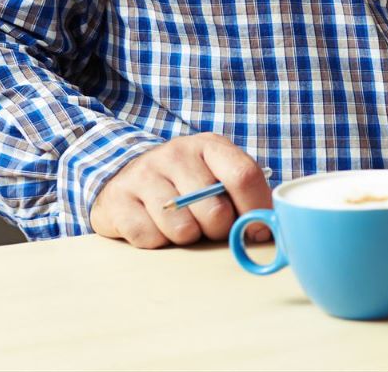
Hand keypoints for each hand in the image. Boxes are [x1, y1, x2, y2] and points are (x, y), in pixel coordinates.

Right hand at [89, 133, 271, 248]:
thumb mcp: (217, 176)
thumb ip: (245, 195)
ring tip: (179, 223)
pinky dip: (157, 242)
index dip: (256, 210)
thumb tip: (269, 229)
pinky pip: (150, 239)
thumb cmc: (185, 183)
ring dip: (186, 237)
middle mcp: (177, 153)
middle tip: (208, 226)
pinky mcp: (118, 199)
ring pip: (183, 229)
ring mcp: (144, 174)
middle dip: (218, 231)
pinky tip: (154, 225)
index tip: (257, 232)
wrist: (128, 177)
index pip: (244, 176)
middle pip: (215, 211)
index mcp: (210, 146)